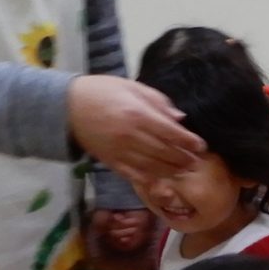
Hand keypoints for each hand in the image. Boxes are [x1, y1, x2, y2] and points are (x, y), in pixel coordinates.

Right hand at [68, 75, 204, 183]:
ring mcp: (121, 151)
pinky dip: (149, 180)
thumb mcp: (132, 87)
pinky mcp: (111, 162)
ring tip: (185, 171)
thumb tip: (180, 118)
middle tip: (197, 162)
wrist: (66, 106)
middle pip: (165, 152)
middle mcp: (131, 136)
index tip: (202, 146)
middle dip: (184, 158)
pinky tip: (161, 182)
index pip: (171, 133)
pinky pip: (134, 175)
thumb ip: (158, 102)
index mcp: (138, 115)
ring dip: (172, 171)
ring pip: (153, 166)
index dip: (189, 141)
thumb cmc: (102, 91)